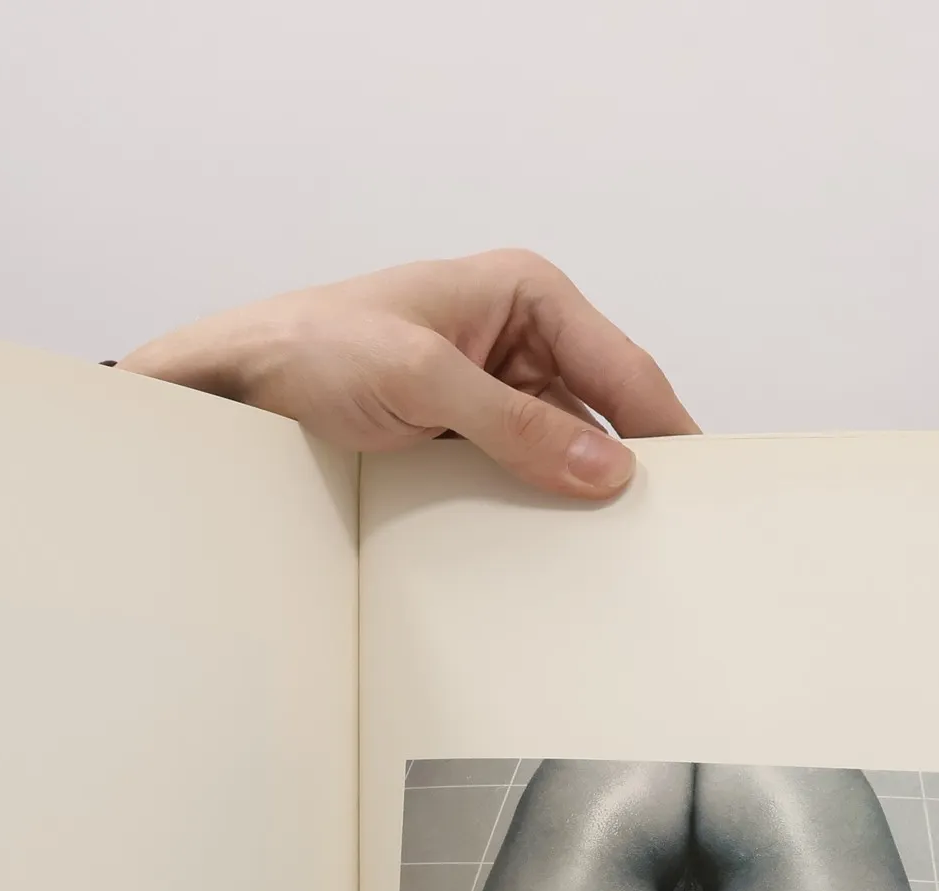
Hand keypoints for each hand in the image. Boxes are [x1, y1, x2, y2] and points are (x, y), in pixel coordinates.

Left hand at [118, 249, 697, 498]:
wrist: (237, 384)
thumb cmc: (315, 346)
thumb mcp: (423, 380)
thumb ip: (515, 426)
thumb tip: (602, 468)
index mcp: (525, 293)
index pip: (622, 367)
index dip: (664, 428)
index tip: (702, 484)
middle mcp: (518, 337)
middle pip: (601, 411)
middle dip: (626, 466)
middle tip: (663, 530)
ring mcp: (492, 390)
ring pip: (563, 450)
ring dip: (576, 493)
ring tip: (611, 548)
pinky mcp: (463, 436)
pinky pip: (519, 474)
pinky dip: (534, 506)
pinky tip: (548, 543)